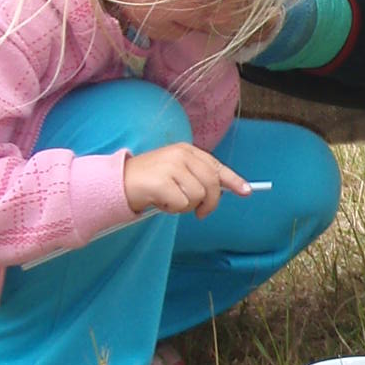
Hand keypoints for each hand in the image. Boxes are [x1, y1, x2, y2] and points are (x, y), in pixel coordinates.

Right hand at [122, 142, 250, 219]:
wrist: (117, 182)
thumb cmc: (149, 181)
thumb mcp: (175, 173)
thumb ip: (197, 178)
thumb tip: (221, 193)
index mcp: (186, 150)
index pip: (216, 166)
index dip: (233, 180)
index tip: (246, 191)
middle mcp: (181, 155)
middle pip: (211, 184)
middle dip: (209, 203)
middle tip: (201, 213)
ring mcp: (171, 167)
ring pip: (197, 196)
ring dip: (185, 206)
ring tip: (169, 200)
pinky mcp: (161, 181)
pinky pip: (181, 204)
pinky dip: (172, 209)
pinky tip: (160, 202)